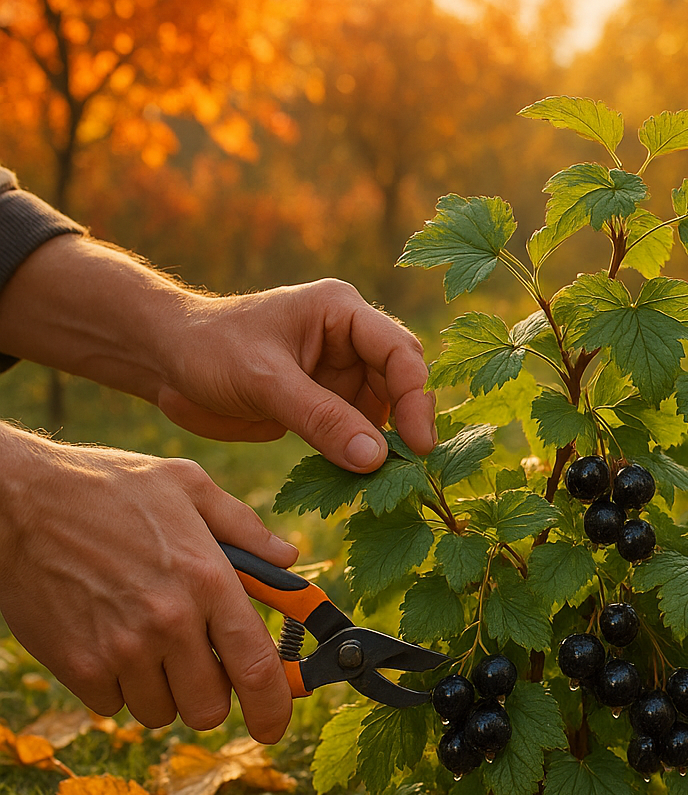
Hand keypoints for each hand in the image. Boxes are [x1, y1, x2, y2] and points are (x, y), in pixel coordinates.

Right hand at [0, 427, 297, 740]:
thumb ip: (243, 526)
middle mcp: (170, 623)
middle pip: (209, 708)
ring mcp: (121, 649)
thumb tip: (288, 559)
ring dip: (162, 689)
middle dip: (209, 695)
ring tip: (146, 642)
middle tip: (197, 665)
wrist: (16, 500)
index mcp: (208, 581)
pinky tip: (108, 641)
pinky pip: (113, 705)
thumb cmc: (106, 487)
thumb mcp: (186, 485)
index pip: (257, 668)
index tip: (274, 727)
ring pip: (160, 712)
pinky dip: (116, 686)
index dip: (274, 709)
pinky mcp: (77, 666)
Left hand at [157, 279, 435, 469]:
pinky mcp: (324, 403)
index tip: (417, 444)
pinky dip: (358, 456)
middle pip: (399, 382)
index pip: (399, 351)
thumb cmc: (208, 349)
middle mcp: (348, 339)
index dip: (415, 397)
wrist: (164, 361)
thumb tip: (377, 458)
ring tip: (383, 482)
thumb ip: (321, 417)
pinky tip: (356, 481)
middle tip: (409, 469)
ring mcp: (338, 373)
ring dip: (383, 446)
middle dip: (405, 424)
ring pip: (381, 412)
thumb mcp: (263, 381)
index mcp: (341, 311)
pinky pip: (354, 432)